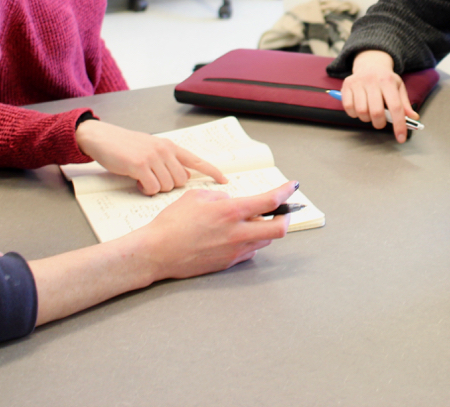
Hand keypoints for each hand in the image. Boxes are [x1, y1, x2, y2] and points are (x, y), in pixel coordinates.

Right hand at [76, 119, 227, 194]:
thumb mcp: (152, 149)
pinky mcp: (139, 165)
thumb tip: (185, 177)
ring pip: (167, 186)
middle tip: (153, 180)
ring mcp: (153, 157)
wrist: (102, 137)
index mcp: (170, 146)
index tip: (225, 180)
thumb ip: (169, 160)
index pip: (197, 160)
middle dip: (169, 186)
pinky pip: (152, 188)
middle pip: (181, 180)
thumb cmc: (126, 146)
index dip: (212, 171)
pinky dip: (145, 190)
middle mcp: (165, 150)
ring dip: (155, 188)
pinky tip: (137, 182)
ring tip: (142, 179)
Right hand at [135, 180, 299, 280]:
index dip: (285, 192)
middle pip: (278, 229)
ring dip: (264, 229)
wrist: (157, 252)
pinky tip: (236, 236)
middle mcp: (237, 234)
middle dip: (285, 218)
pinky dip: (249, 242)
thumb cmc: (172, 223)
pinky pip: (249, 251)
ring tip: (250, 221)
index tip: (292, 186)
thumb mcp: (197, 197)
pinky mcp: (227, 263)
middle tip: (282, 212)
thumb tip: (232, 202)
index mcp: (231, 212)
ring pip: (264, 241)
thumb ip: (221, 197)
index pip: (269, 202)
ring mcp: (233, 251)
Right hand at [340, 50, 416, 142]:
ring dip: (366, 119)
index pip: (396, 107)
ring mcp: (358, 82)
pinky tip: (359, 109)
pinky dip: (354, 114)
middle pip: (376, 112)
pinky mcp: (346, 85)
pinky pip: (348, 107)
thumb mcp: (398, 87)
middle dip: (380, 123)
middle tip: (381, 122)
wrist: (370, 63)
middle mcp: (372, 80)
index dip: (399, 125)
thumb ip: (405, 104)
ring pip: (361, 111)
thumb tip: (413, 118)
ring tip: (370, 113)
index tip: (401, 138)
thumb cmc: (385, 79)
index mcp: (388, 81)